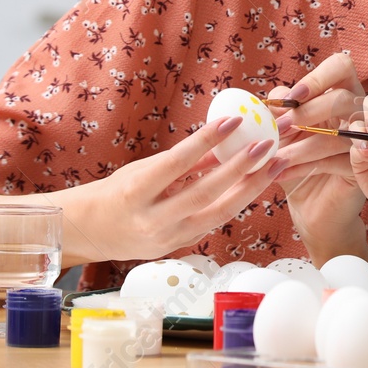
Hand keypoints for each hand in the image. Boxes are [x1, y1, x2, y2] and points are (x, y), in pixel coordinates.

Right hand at [73, 116, 289, 262]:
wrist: (92, 233)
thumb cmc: (117, 193)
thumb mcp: (144, 170)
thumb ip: (183, 162)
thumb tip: (222, 142)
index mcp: (136, 193)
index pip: (177, 163)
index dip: (206, 141)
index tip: (234, 120)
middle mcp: (152, 220)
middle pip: (205, 193)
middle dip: (241, 168)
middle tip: (267, 144)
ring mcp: (168, 239)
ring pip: (219, 213)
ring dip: (252, 187)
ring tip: (275, 164)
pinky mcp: (180, 247)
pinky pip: (215, 222)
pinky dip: (237, 201)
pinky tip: (256, 183)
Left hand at [266, 53, 367, 251]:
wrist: (311, 206)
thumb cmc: (296, 160)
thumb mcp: (282, 133)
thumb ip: (279, 111)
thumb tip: (272, 98)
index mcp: (339, 94)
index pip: (341, 67)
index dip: (318, 78)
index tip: (292, 98)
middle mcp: (357, 113)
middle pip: (343, 98)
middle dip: (309, 112)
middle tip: (281, 128)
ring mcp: (365, 140)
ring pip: (339, 134)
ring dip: (302, 146)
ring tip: (275, 159)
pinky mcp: (362, 168)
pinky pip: (336, 162)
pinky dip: (303, 167)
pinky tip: (281, 173)